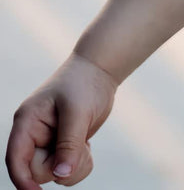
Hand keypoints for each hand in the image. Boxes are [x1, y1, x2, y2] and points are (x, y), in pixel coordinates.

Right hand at [5, 52, 117, 188]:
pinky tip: (86, 146)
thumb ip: (69, 144)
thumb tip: (61, 175)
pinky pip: (65, 171)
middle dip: (60, 167)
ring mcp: (47, 142)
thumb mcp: (78, 112)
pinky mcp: (61, 147)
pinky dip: (78, 165)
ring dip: (73, 167)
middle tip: (81, 147)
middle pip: (36, 172)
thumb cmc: (84, 83)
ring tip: (85, 145)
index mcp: (27, 122)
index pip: (16, 159)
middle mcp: (33, 135)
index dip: (23, 180)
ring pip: (53, 174)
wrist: (100, 71)